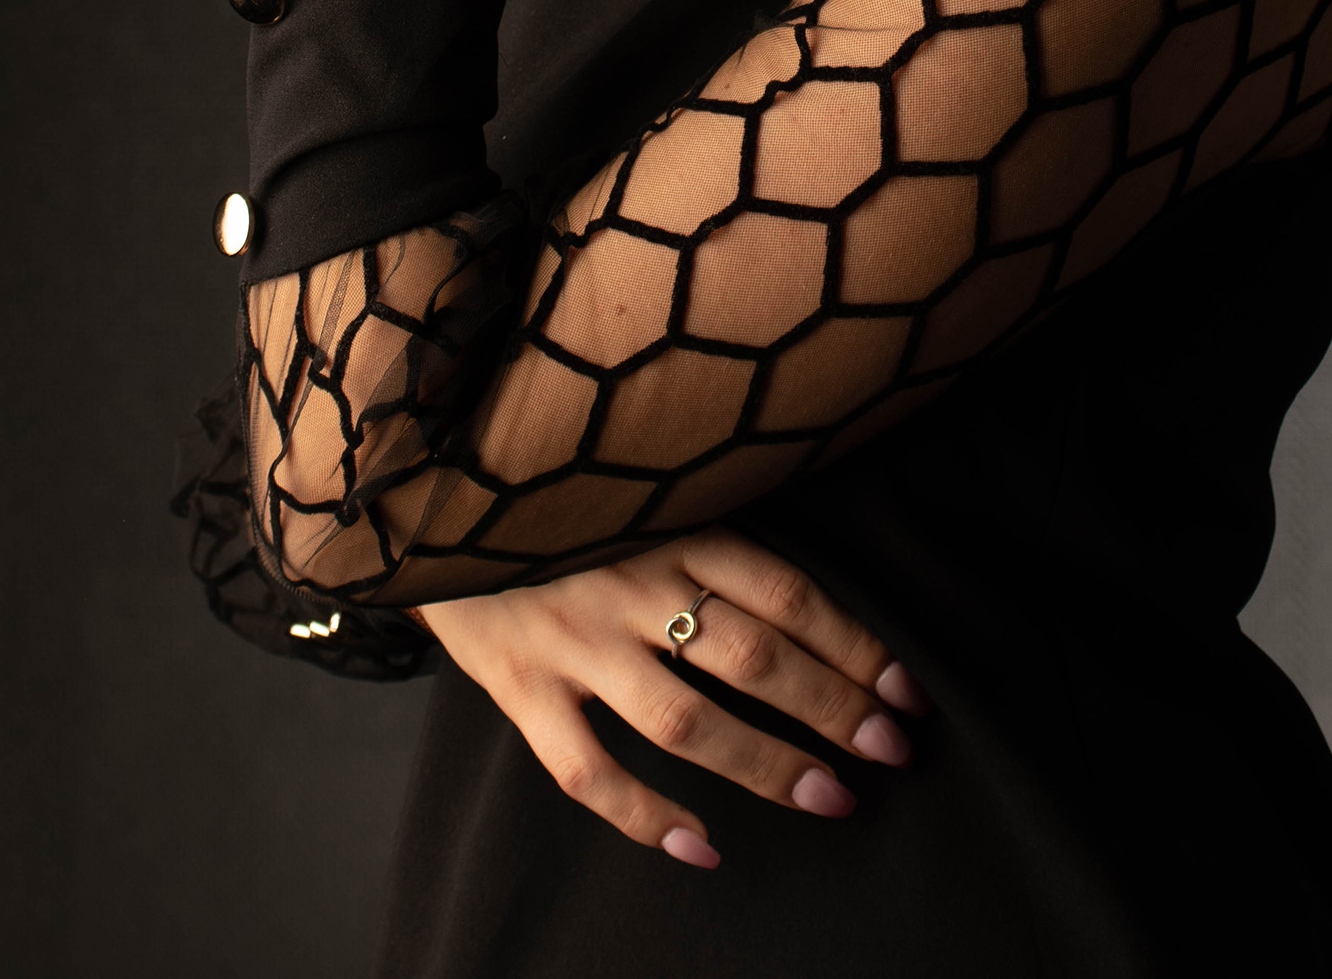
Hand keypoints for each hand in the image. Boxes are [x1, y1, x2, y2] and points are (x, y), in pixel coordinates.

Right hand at [412, 530, 929, 868]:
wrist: (424, 494)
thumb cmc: (555, 495)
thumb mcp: (636, 485)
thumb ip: (703, 527)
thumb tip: (803, 592)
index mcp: (668, 524)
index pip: (784, 592)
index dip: (853, 645)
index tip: (907, 692)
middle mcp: (629, 582)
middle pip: (752, 656)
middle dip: (833, 708)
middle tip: (892, 750)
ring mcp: (573, 641)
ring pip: (685, 719)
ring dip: (767, 764)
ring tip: (834, 798)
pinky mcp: (521, 687)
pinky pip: (589, 771)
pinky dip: (648, 817)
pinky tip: (705, 847)